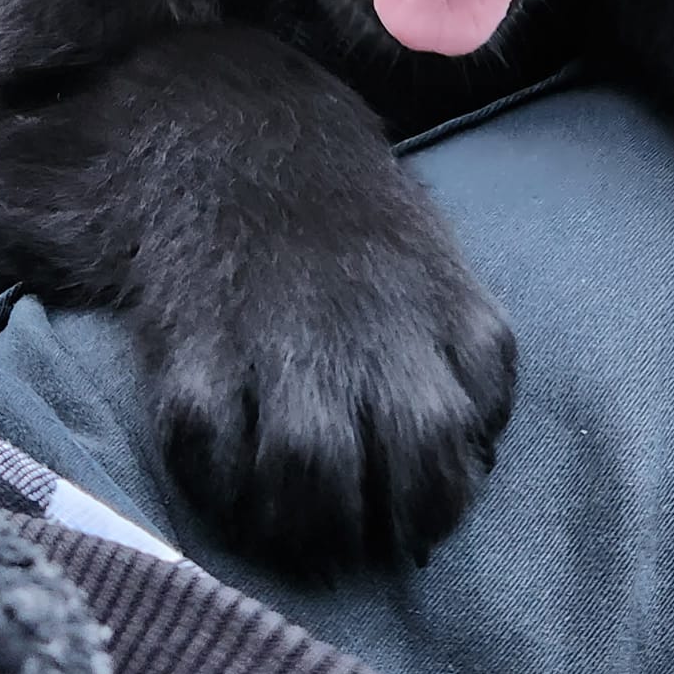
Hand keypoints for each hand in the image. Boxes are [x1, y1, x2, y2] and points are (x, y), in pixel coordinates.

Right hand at [140, 150, 515, 571]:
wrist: (237, 127)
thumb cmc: (349, 223)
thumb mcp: (440, 265)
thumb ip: (469, 352)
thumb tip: (481, 449)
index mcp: (439, 315)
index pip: (457, 446)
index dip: (438, 504)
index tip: (414, 526)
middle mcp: (365, 335)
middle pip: (398, 468)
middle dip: (378, 529)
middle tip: (351, 546)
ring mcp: (276, 341)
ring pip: (303, 473)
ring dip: (300, 526)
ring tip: (291, 535)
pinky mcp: (192, 344)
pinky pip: (204, 447)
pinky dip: (216, 486)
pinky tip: (226, 487)